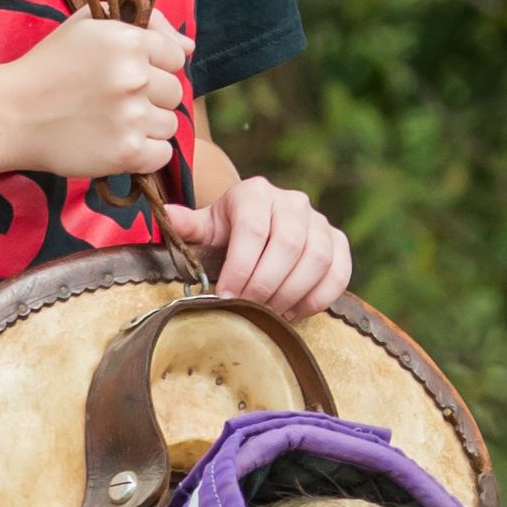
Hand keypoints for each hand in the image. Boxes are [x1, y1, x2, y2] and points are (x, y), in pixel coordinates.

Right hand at [6, 5, 193, 188]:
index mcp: (128, 40)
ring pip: (169, 124)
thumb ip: (143, 23)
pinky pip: (161, 155)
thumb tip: (189, 47)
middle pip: (174, 92)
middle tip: (115, 102)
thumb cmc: (49, 66)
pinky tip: (117, 144)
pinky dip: (144, 154)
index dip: (154, 66)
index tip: (126, 76)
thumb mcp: (88, 25)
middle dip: (150, 97)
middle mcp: (134, 77)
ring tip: (112, 123)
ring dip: (147, 126)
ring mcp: (132, 117)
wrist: (11, 114)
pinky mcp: (126, 152)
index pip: (175, 56)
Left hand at [167, 175, 353, 321]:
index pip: (253, 230)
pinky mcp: (339, 242)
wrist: (260, 226)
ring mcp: (320, 221)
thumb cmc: (228, 232)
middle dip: (265, 285)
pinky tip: (293, 311)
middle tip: (248, 310)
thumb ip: (189, 225)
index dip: (240, 268)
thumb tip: (168, 215)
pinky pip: (339, 272)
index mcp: (255, 193)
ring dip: (292, 294)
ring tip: (270, 313)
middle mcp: (293, 201)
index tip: (226, 296)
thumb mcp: (207, 228)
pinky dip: (317, 298)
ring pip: (317, 260)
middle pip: (288, 246)